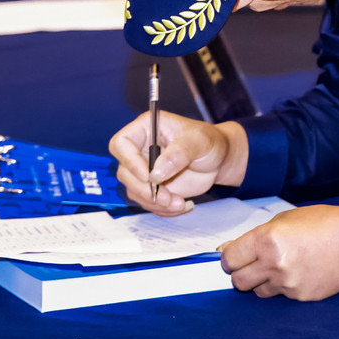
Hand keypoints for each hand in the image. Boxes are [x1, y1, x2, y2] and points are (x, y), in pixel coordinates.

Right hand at [109, 112, 247, 214]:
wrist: (217, 159)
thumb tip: (155, 174)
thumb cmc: (208, 141)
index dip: (130, 161)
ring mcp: (144, 170)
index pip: (121, 143)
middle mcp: (140, 149)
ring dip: (155, 203)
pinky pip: (148, 203)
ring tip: (179, 203)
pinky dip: (163, 209)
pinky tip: (182, 205)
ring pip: (135, 191)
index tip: (149, 176)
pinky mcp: (152, 187)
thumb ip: (179, 154)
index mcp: (146, 129)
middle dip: (145, 190)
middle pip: (125, 172)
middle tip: (168, 198)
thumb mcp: (199, 141)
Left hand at [219, 205, 338, 300]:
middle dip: (241, 273)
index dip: (229, 258)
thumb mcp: (285, 218)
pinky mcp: (300, 296)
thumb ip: (256, 235)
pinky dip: (285, 286)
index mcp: (267, 239)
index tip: (233, 258)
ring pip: (259, 292)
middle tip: (252, 264)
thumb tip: (229, 248)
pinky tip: (299, 271)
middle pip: (239, 281)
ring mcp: (287, 283)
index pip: (230, 259)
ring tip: (280, 267)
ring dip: (262, 281)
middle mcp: (274, 264)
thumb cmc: (323, 223)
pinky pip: (282, 295)